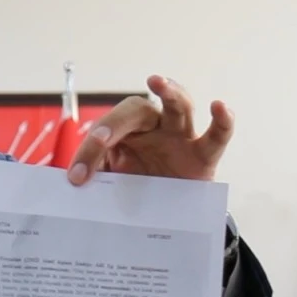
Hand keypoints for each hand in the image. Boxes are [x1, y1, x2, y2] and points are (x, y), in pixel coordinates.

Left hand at [66, 75, 233, 185]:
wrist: (165, 214)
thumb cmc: (135, 188)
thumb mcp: (111, 183)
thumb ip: (96, 177)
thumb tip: (74, 180)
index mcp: (124, 131)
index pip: (105, 129)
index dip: (90, 150)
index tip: (77, 176)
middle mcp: (152, 127)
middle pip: (138, 109)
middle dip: (118, 120)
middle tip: (101, 137)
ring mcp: (180, 138)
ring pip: (179, 107)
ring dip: (170, 92)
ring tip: (157, 82)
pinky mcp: (204, 157)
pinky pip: (217, 136)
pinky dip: (223, 121)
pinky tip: (220, 107)